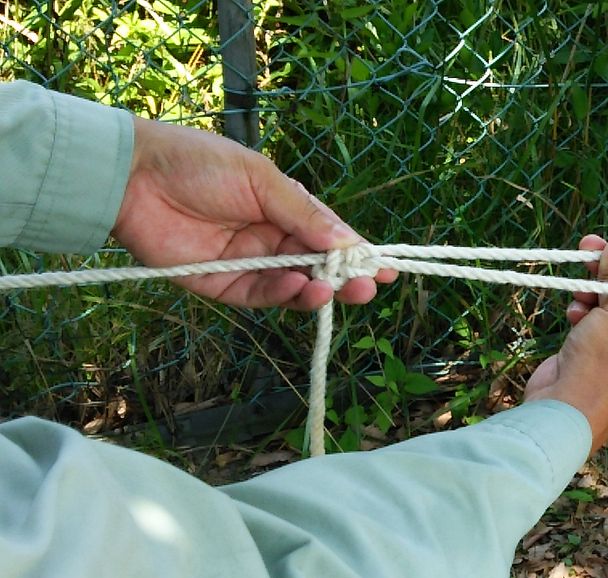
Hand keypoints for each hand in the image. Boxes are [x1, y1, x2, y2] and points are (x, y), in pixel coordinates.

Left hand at [111, 117, 394, 309]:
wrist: (134, 176)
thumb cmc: (199, 163)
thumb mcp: (262, 181)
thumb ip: (304, 215)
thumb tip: (349, 242)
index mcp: (285, 208)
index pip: (329, 237)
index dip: (357, 253)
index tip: (385, 268)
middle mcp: (270, 238)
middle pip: (317, 267)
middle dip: (344, 278)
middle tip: (368, 288)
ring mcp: (247, 264)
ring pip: (292, 286)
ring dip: (316, 290)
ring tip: (334, 290)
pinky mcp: (221, 285)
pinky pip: (259, 296)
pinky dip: (282, 295)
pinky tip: (299, 288)